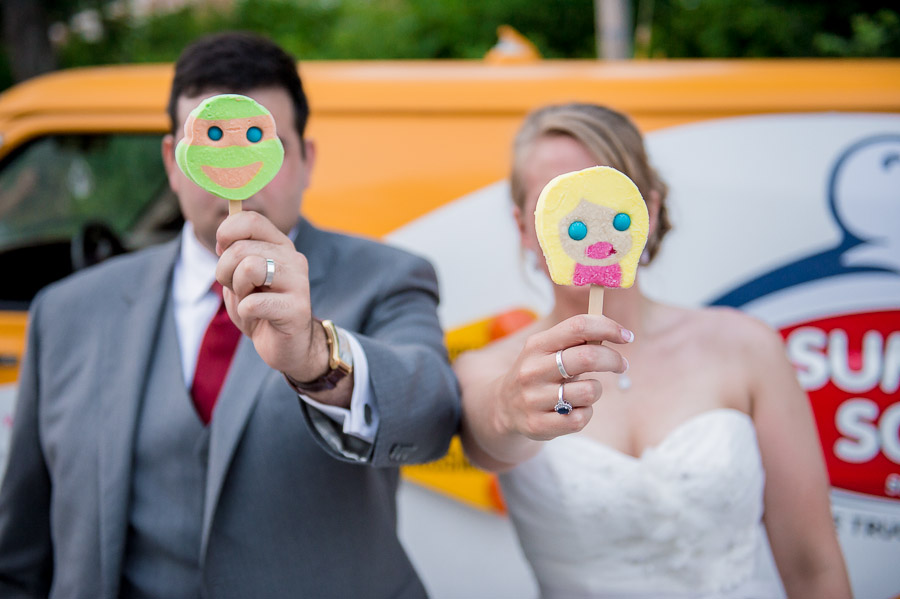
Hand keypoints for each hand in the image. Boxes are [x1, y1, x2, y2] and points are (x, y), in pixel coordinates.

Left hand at [214, 211, 328, 382]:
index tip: (222, 251)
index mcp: (279, 245)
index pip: (251, 220)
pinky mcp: (297, 309)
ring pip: (249, 268)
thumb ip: (233, 254)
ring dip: (238, 290)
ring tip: (249, 302)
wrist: (287, 346)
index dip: (227, 232)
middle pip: (241, 248)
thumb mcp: (240, 277)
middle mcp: (293, 259)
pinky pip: (253, 303)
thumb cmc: (261, 309)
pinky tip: (258, 319)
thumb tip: (223, 237)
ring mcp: (299, 282)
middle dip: (224, 272)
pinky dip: (246, 313)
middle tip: (237, 289)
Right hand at [495, 314, 630, 440]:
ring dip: (596, 390)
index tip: (626, 336)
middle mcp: (532, 370)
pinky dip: (585, 413)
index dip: (608, 328)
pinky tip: (574, 410)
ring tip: (585, 392)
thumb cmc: (539, 373)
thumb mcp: (547, 350)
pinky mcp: (538, 424)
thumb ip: (575, 340)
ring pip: (589, 391)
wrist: (504, 407)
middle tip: (621, 365)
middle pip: (587, 357)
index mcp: (537, 345)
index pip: (578, 326)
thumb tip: (614, 331)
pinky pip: (581, 418)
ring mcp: (533, 399)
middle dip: (613, 360)